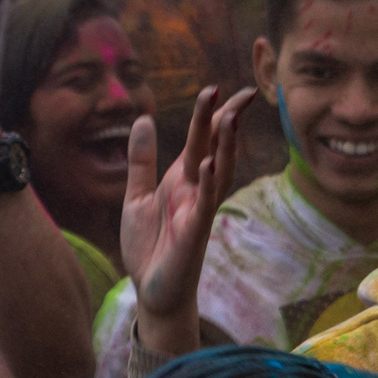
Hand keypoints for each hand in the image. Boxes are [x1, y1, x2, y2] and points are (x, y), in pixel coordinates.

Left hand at [123, 87, 249, 350]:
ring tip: (230, 118)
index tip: (221, 88)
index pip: (201, 140)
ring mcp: (199, 210)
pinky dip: (206, 184)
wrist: (152, 288)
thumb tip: (143, 118)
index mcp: (182, 179)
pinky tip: (205, 164)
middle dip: (227, 122)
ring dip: (225, 147)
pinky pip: (204, 205)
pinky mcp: (194, 232)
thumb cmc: (150, 245)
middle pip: (216, 149)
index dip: (210, 114)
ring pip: (219, 173)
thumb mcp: (137, 196)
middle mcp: (196, 190)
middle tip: (240, 93)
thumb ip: (141, 160)